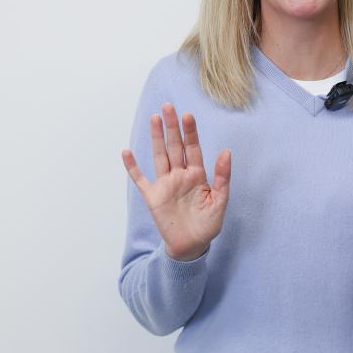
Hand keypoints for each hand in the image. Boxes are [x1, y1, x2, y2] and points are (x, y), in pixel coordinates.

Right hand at [122, 103, 231, 261]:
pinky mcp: (153, 197)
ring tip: (154, 118)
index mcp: (197, 174)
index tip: (188, 115)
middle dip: (172, 127)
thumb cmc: (208, 224)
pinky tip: (126, 152)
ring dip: (156, 138)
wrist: (192, 246)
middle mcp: (180, 175)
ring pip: (160, 156)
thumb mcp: (220, 201)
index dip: (190, 132)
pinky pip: (140, 179)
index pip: (193, 148)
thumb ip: (223, 177)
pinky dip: (132, 167)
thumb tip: (226, 152)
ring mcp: (165, 184)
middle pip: (175, 146)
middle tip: (169, 107)